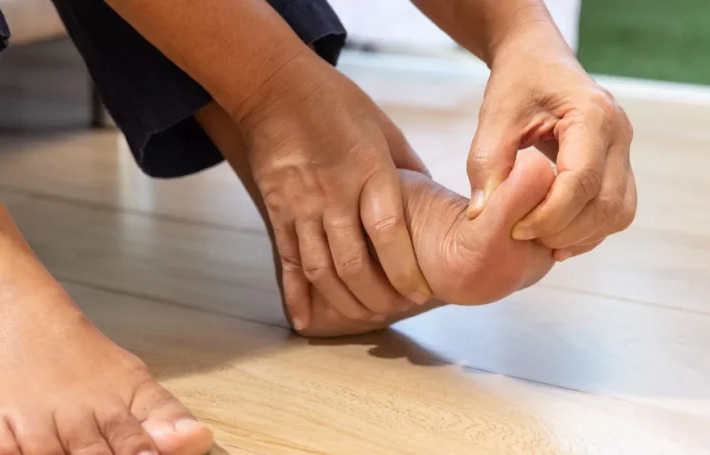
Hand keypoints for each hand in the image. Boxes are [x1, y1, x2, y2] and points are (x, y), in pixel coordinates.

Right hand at [236, 53, 431, 330]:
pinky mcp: (277, 212)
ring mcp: (301, 205)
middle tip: (397, 311)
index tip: (421, 294)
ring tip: (366, 318)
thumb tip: (435, 201)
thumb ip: (408, 169)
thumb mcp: (384, 129)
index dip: (405, 270)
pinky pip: (287, 261)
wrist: (274, 87)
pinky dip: (296, 296)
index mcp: (369, 171)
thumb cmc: (337, 103)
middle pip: (353, 262)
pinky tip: (306, 322)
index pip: (389, 233)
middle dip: (378, 296)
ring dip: (344, 302)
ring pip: (321, 269)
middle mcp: (334, 193)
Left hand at [466, 25, 636, 260]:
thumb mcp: (496, 116)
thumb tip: (482, 213)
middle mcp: (620, 133)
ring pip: (618, 213)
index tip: (515, 228)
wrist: (539, 60)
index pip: (581, 181)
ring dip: (581, 236)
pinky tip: (555, 234)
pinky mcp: (620, 166)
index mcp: (593, 115)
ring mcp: (625, 151)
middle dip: (565, 231)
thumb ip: (487, 163)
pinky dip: (589, 230)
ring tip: (539, 238)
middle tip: (523, 235)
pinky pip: (615, 210)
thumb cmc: (519, 82)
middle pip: (606, 205)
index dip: (549, 215)